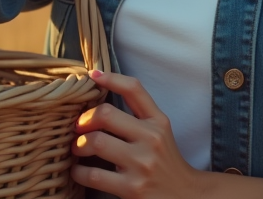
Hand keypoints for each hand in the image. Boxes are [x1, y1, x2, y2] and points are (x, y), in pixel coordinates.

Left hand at [71, 70, 208, 198]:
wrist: (186, 196)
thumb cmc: (164, 161)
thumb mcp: (159, 131)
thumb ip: (137, 113)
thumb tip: (100, 90)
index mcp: (158, 121)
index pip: (133, 89)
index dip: (110, 78)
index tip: (92, 76)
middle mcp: (151, 139)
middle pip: (105, 114)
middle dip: (83, 120)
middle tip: (78, 127)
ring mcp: (142, 164)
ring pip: (96, 142)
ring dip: (78, 145)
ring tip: (77, 148)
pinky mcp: (132, 188)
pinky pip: (93, 175)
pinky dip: (78, 172)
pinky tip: (79, 171)